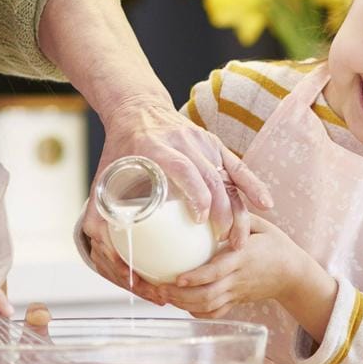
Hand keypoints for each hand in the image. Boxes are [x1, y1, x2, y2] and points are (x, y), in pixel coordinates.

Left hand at [80, 95, 271, 301]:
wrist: (137, 110)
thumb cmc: (119, 151)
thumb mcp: (103, 178)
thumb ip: (97, 215)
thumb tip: (101, 252)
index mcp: (157, 149)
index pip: (183, 169)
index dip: (196, 194)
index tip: (200, 220)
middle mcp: (184, 142)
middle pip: (211, 176)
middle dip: (222, 211)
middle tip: (225, 242)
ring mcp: (203, 142)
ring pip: (228, 175)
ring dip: (238, 208)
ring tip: (240, 239)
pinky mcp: (214, 144)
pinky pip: (238, 166)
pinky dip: (252, 185)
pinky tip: (266, 205)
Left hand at [161, 215, 320, 319]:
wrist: (292, 273)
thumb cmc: (274, 244)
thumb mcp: (260, 225)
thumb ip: (238, 216)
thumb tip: (212, 203)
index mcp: (243, 258)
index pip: (218, 271)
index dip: (197, 277)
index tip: (177, 278)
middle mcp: (238, 278)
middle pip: (208, 294)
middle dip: (181, 295)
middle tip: (159, 289)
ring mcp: (236, 292)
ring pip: (208, 306)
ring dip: (183, 304)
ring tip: (163, 296)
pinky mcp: (236, 301)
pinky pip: (215, 313)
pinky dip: (196, 312)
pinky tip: (181, 304)